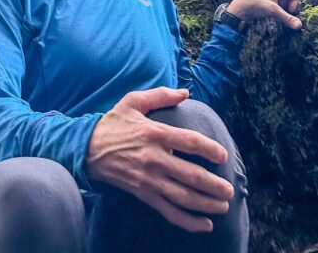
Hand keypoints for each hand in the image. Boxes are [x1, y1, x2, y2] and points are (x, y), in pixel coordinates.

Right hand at [85, 87, 234, 232]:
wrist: (87, 148)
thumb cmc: (113, 122)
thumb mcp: (133, 101)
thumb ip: (160, 95)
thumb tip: (185, 92)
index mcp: (154, 133)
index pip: (189, 141)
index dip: (209, 149)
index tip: (223, 156)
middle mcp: (154, 158)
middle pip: (190, 174)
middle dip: (214, 185)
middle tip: (230, 190)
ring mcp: (148, 179)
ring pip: (183, 196)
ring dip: (206, 204)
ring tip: (223, 205)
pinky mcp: (143, 194)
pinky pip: (169, 211)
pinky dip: (188, 221)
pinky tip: (205, 224)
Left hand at [226, 0, 300, 28]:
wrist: (239, 8)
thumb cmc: (256, 5)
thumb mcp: (273, 11)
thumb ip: (287, 18)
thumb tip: (299, 25)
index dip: (295, 1)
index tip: (290, 10)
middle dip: (289, 6)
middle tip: (284, 13)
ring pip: (282, 2)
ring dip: (282, 9)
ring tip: (277, 15)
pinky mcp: (264, 3)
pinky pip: (275, 5)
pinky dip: (276, 11)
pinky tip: (272, 16)